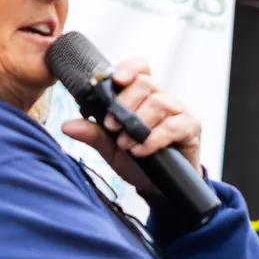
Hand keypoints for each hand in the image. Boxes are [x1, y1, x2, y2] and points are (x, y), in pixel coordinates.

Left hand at [61, 58, 202, 200]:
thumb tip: (67, 125)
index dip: (129, 68)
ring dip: (137, 123)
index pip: (140, 69)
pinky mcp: (191, 128)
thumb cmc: (139, 163)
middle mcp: (162, 99)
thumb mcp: (111, 149)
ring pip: (158, 102)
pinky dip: (154, 138)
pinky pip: (173, 125)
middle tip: (112, 126)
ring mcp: (179, 112)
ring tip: (126, 143)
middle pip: (145, 84)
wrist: (161, 189)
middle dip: (124, 105)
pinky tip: (141, 151)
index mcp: (143, 97)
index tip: (116, 80)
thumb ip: (93, 134)